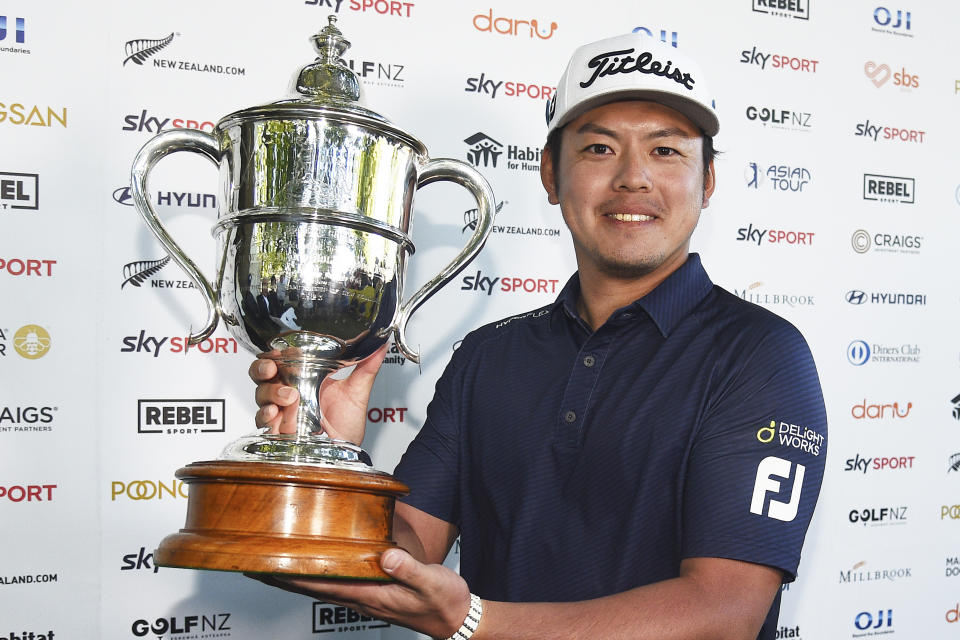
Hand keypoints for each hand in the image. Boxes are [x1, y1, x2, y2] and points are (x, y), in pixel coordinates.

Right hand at [248, 343, 388, 444]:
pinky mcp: (278, 431)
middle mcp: (287, 392)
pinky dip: (267, 417)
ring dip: (271, 393)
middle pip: (261, 374)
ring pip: (261, 396)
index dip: (276, 352)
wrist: (348, 451)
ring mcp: (282, 411)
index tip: (286, 351)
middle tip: (271, 369)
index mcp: (303, 377)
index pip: (281, 358)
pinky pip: (264, 422)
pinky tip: (275, 414)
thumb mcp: (358, 391)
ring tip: (289, 397)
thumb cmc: (348, 423)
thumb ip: (367, 367)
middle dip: (261, 368)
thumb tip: (381, 345)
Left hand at [249, 549, 471, 639]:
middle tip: (255, 564)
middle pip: (313, 587)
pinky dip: (319, 576)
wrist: (458, 619)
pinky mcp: (374, 594)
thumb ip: (408, 569)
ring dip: (297, 577)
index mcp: (371, 594)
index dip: (292, 576)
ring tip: (275, 565)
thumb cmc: (445, 602)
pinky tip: (316, 569)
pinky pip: (338, 584)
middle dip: (284, 577)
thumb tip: (385, 555)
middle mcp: (363, 598)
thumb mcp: (432, 581)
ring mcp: (367, 598)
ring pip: (322, 586)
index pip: (322, 584)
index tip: (266, 566)